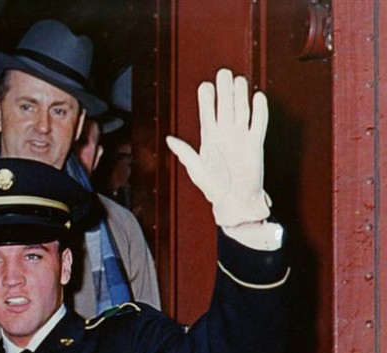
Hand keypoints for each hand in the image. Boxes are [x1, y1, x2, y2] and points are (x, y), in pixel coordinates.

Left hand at [166, 68, 270, 226]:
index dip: (207, 99)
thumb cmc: (214, 189)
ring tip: (238, 80)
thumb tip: (169, 139)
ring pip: (242, 110)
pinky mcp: (256, 143)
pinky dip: (259, 110)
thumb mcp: (197, 171)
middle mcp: (226, 134)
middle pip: (225, 106)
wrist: (236, 202)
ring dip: (240, 95)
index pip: (208, 112)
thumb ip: (185, 154)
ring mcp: (241, 137)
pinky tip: (258, 97)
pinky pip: (259, 122)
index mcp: (209, 138)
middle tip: (223, 73)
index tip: (205, 86)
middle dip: (224, 89)